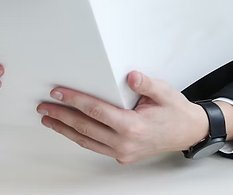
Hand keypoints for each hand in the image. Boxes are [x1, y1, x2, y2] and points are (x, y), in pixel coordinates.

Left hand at [37, 71, 211, 163]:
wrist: (188, 132)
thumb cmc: (175, 111)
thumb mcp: (164, 92)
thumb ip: (146, 84)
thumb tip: (131, 76)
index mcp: (133, 126)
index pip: (95, 110)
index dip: (74, 101)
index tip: (58, 93)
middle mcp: (125, 143)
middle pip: (85, 128)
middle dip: (61, 116)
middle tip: (44, 107)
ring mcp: (122, 152)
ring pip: (86, 141)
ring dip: (65, 130)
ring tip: (49, 120)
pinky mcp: (122, 156)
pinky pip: (95, 146)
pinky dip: (79, 137)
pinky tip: (69, 129)